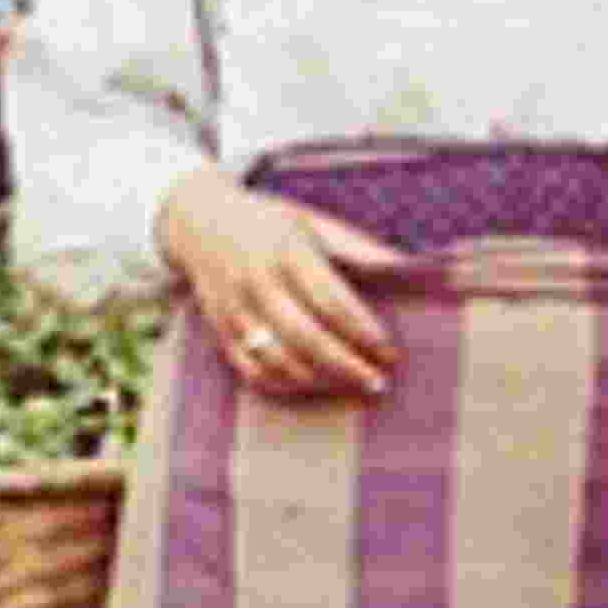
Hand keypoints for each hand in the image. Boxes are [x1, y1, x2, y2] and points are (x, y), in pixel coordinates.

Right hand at [153, 173, 403, 399]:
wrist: (197, 220)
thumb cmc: (268, 222)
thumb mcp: (313, 221)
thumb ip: (359, 247)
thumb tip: (411, 268)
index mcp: (286, 251)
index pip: (331, 301)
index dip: (363, 332)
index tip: (389, 352)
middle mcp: (257, 281)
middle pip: (306, 337)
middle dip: (346, 366)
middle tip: (378, 382)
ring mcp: (234, 308)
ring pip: (277, 359)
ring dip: (318, 381)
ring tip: (349, 387)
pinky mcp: (219, 328)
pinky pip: (249, 368)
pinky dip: (281, 384)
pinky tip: (310, 386)